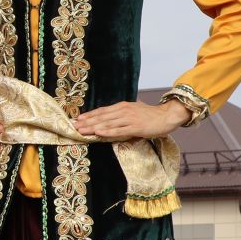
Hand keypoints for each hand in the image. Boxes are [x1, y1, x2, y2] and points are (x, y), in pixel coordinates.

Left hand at [72, 100, 188, 141]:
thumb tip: (112, 118)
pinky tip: (98, 133)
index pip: (102, 111)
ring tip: (81, 131)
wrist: (167, 116)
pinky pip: (118, 130)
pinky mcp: (135, 127)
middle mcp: (124, 111)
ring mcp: (129, 119)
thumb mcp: (134, 111)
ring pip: (107, 123)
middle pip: (101, 117)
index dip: (89, 115)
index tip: (78, 119)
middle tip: (74, 126)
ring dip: (93, 127)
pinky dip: (107, 132)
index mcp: (123, 106)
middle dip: (86, 122)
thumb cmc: (151, 116)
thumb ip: (123, 114)